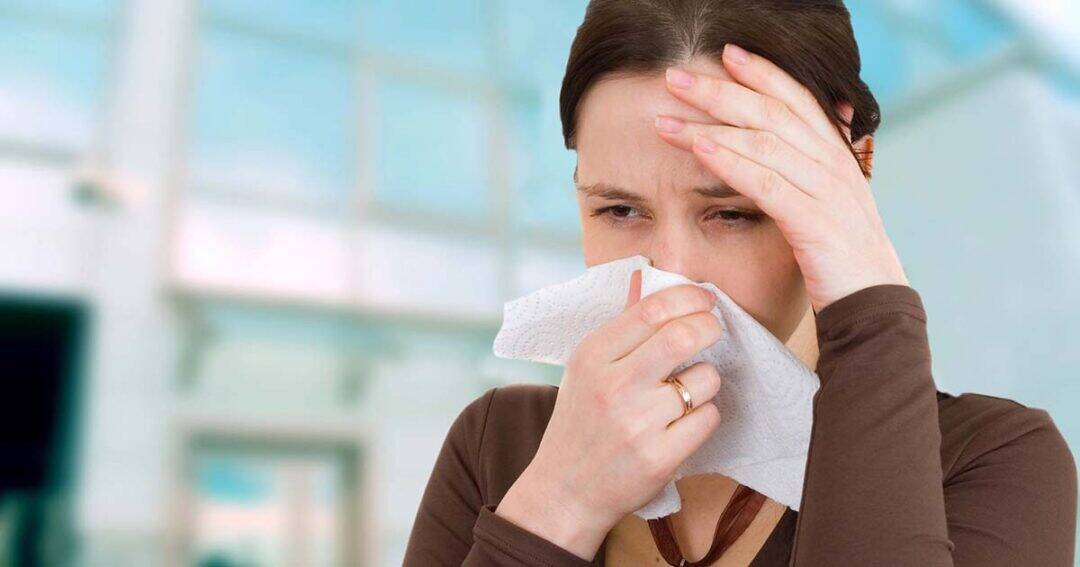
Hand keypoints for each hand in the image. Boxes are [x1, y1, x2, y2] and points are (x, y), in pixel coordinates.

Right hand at [496, 270, 724, 559]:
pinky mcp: (658, 458)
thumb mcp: (586, 369)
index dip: (688, 297)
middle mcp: (612, 386)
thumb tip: (646, 276)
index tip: (703, 301)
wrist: (564, 491)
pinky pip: (708, 418)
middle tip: (712, 330)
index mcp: (591, 356)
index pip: (651, 310)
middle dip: (709, 327)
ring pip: (704, 379)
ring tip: (685, 391)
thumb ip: (621, 326)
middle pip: (683, 336)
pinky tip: (682, 423)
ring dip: (705, 380)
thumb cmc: (580, 422)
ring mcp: (636, 424)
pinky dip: (703, 416)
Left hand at [654, 43, 908, 312]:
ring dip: (710, 125)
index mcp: (836, 156)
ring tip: (667, 119)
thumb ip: (812, 171)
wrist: (874, 305)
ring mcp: (826, 191)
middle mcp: (834, 164)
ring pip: (763, 142)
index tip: (726, 53)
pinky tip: (699, 149)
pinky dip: (730, 162)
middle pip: (771, 112)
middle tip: (675, 76)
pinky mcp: (814, 222)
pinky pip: (765, 183)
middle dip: (720, 90)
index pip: (797, 99)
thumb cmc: (841, 257)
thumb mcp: (829, 204)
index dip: (763, 73)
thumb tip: (798, 142)